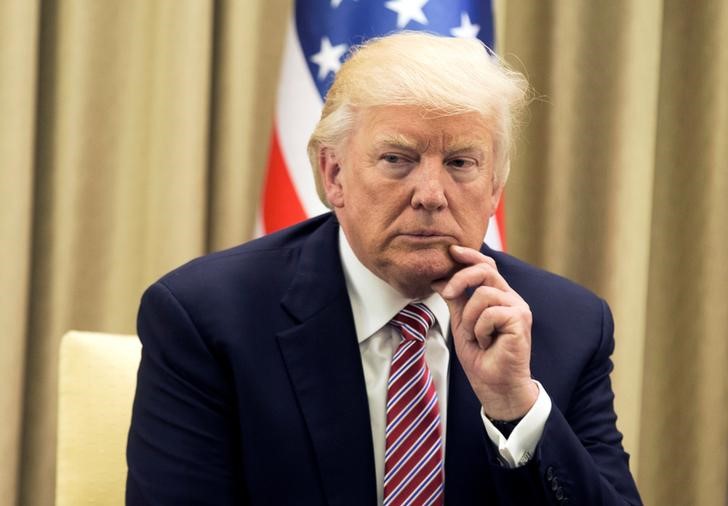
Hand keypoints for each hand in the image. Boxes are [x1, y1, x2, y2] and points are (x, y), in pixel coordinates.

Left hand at [432, 245, 537, 420]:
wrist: (495, 385)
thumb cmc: (481, 357)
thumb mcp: (462, 323)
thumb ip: (456, 300)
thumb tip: (440, 280)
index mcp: (499, 296)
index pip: (487, 266)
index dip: (470, 256)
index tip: (451, 251)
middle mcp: (511, 298)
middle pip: (486, 270)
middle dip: (461, 278)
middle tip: (446, 292)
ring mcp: (518, 308)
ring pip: (484, 294)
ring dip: (470, 318)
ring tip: (476, 337)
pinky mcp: (520, 320)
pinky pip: (490, 313)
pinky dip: (480, 329)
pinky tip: (487, 343)